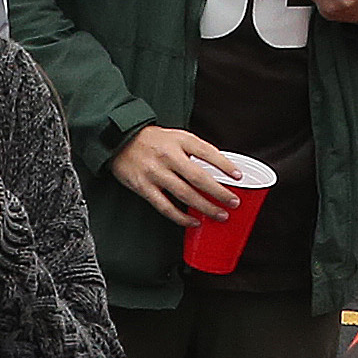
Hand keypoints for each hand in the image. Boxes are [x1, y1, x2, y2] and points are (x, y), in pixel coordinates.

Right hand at [109, 123, 238, 227]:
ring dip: (205, 207)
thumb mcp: (176, 137)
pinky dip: (181, 217)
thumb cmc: (151, 140)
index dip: (224, 165)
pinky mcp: (144, 187)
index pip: (207, 152)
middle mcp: (168, 156)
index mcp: (179, 140)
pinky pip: (165, 206)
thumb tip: (217, 168)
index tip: (238, 176)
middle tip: (233, 202)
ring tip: (220, 215)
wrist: (119, 140)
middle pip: (199, 177)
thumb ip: (194, 150)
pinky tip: (194, 221)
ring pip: (185, 194)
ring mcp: (155, 172)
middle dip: (219, 192)